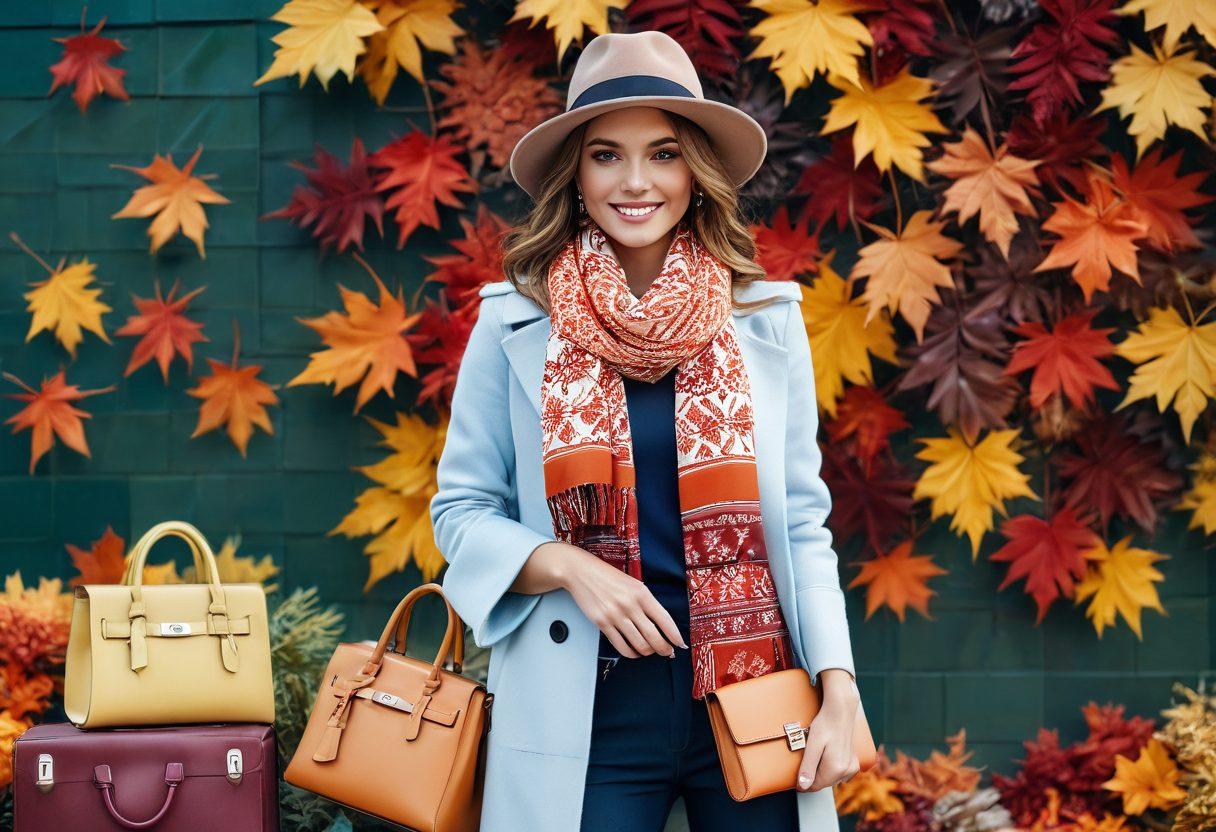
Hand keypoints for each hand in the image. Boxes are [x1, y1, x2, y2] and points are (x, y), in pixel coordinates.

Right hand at [557, 543, 685, 657]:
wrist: (581, 572)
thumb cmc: (608, 577)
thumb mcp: (633, 584)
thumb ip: (646, 601)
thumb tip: (660, 623)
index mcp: (642, 593)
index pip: (664, 619)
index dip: (675, 635)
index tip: (680, 643)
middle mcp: (630, 605)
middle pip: (654, 636)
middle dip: (664, 649)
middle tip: (667, 652)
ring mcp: (616, 615)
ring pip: (639, 644)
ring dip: (648, 652)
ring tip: (649, 651)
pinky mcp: (602, 623)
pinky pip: (621, 646)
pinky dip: (631, 653)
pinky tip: (634, 652)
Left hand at [796, 672, 860, 792]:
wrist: (841, 712)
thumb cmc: (825, 725)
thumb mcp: (812, 745)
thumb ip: (808, 767)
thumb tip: (803, 787)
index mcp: (835, 769)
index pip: (815, 786)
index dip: (803, 784)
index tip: (794, 778)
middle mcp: (846, 771)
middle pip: (823, 783)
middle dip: (812, 777)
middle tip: (805, 760)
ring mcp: (852, 767)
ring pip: (831, 779)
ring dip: (822, 773)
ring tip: (816, 755)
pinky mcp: (854, 763)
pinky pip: (839, 774)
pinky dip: (831, 769)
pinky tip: (826, 756)